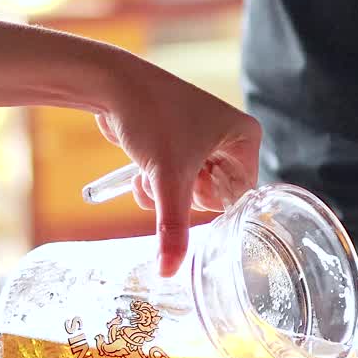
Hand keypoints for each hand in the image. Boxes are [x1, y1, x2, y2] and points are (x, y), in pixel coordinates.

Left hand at [94, 57, 260, 276]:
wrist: (111, 84)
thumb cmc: (150, 117)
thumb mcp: (167, 178)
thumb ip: (172, 230)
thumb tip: (169, 272)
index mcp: (246, 137)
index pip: (239, 195)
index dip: (209, 200)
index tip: (189, 187)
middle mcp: (230, 138)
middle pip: (213, 197)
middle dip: (182, 195)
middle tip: (169, 177)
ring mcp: (204, 141)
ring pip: (189, 192)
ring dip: (164, 192)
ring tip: (150, 173)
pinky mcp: (179, 145)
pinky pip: (174, 181)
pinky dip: (156, 183)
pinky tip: (141, 172)